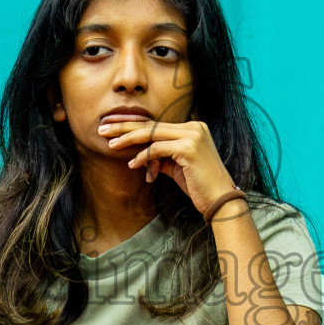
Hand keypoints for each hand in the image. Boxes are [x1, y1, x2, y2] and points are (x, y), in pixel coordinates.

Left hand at [98, 118, 238, 215]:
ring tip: (111, 145)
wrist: (220, 200)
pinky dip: (143, 157)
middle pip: (151, 124)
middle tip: (103, 129)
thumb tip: (142, 157)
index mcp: (193, 127)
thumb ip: (162, 157)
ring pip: (152, 133)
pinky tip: (133, 165)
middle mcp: (194, 126)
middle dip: (124, 126)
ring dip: (129, 140)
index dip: (132, 124)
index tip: (112, 127)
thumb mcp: (177, 166)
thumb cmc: (199, 186)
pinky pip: (157, 149)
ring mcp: (193, 135)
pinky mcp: (189, 148)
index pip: (156, 124)